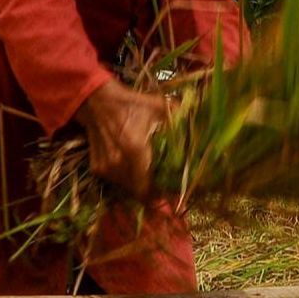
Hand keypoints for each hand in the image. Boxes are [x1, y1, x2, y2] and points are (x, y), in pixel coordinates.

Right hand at [75, 79, 169, 200]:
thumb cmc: (130, 104)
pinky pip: (116, 180)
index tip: (170, 195)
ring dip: (138, 184)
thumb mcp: (159, 107)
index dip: (160, 196)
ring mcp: (106, 167)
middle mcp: (118, 163)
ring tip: (148, 175)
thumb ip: (180, 118)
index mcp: (136, 150)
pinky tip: (131, 166)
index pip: (148, 189)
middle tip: (162, 186)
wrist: (97, 101)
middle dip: (151, 192)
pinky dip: (125, 177)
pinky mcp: (97, 167)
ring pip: (127, 187)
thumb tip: (201, 125)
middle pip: (139, 192)